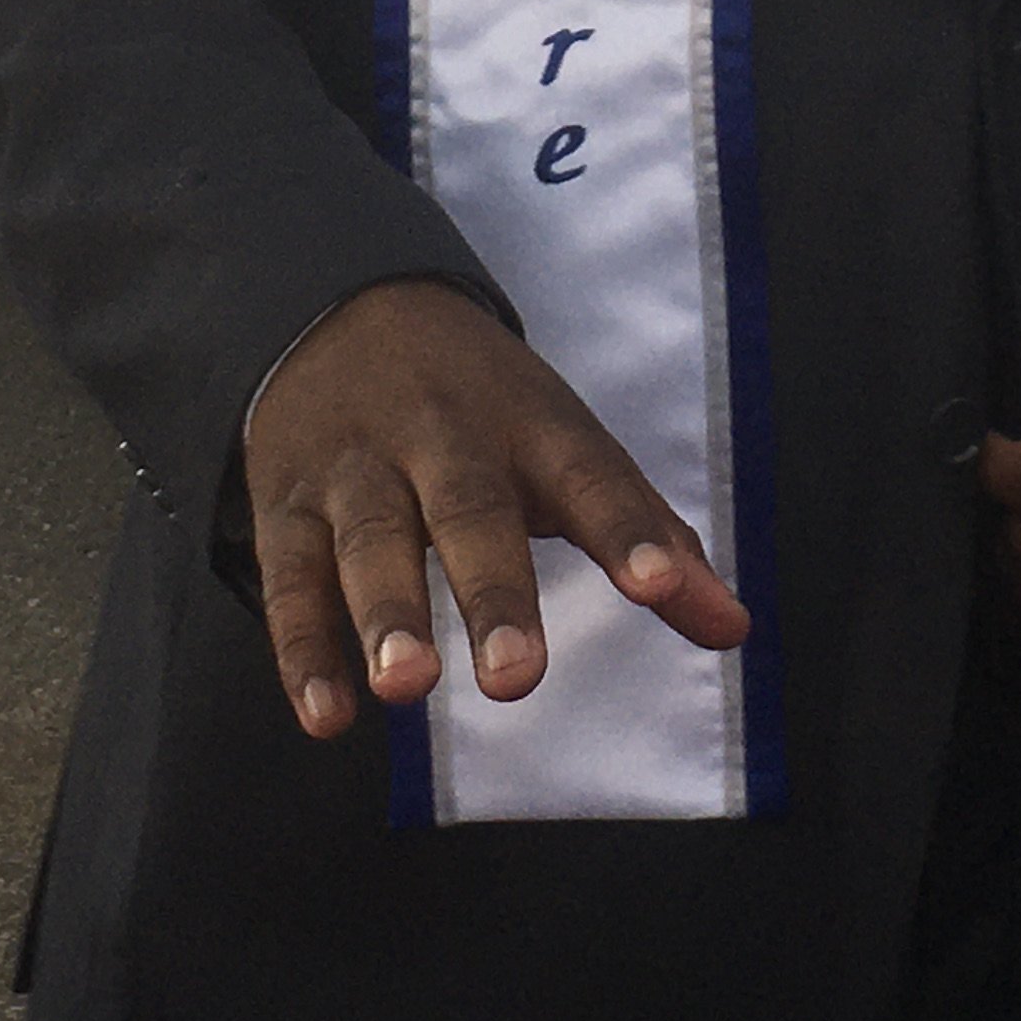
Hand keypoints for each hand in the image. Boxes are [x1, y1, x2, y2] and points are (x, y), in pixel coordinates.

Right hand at [243, 278, 750, 742]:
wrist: (344, 305)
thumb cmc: (482, 404)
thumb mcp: (566, 444)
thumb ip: (649, 536)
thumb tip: (733, 630)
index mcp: (531, 422)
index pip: (591, 474)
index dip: (630, 530)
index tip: (661, 587)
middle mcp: (444, 437)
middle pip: (470, 510)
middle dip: (493, 593)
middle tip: (515, 679)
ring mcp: (358, 468)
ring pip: (369, 541)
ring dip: (386, 615)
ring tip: (408, 686)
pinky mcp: (286, 502)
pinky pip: (289, 576)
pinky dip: (302, 647)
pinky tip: (327, 715)